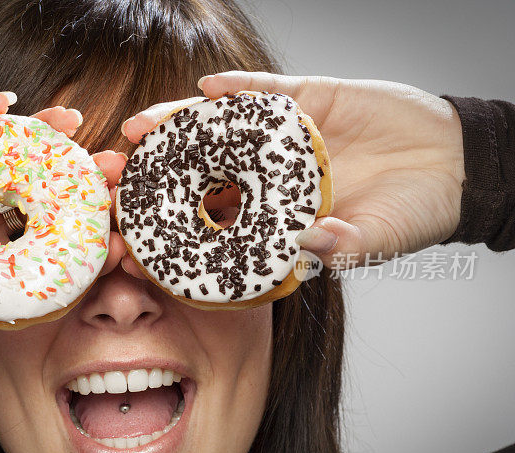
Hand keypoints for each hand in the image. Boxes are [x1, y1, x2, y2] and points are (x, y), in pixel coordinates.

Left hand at [122, 72, 464, 268]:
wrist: (454, 164)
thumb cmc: (411, 213)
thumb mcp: (377, 240)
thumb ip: (343, 247)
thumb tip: (308, 247)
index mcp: (274, 217)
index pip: (213, 225)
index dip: (173, 232)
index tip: (133, 240)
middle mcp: (268, 178)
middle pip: (200, 173)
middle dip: (157, 175)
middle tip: (116, 175)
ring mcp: (283, 140)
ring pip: (219, 131)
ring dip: (179, 125)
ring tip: (140, 127)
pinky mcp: (308, 102)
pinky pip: (266, 92)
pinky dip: (240, 88)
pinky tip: (208, 86)